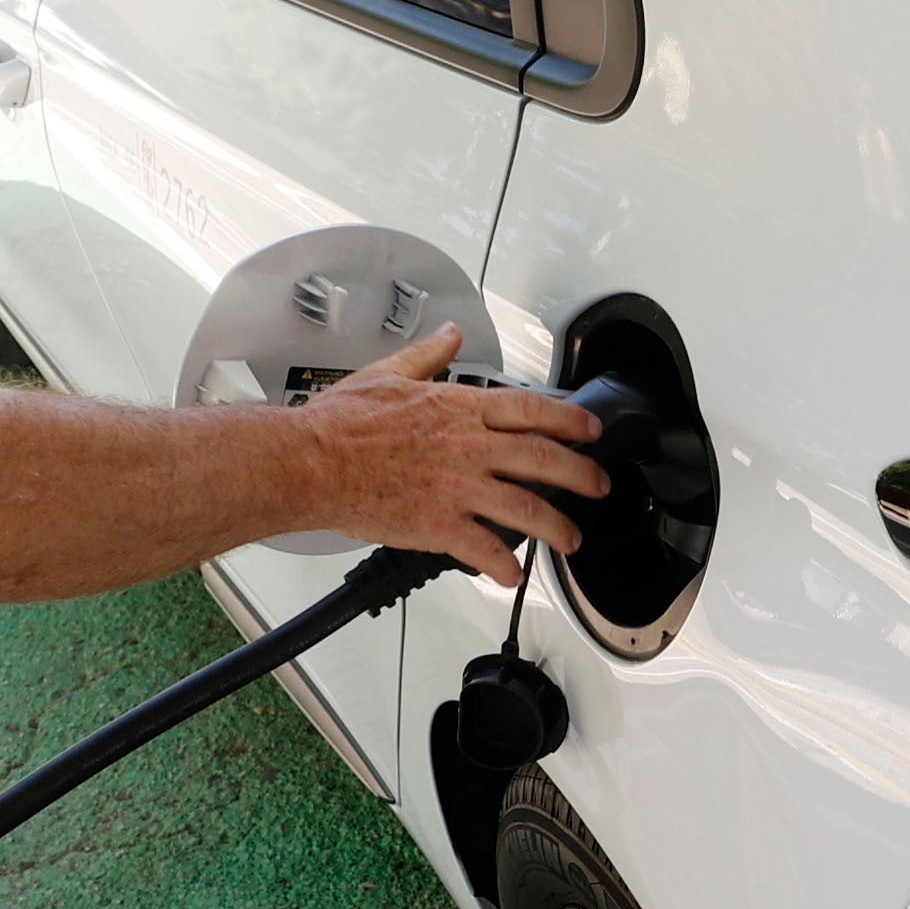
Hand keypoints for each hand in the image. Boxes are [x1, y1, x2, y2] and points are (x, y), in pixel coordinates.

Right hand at [299, 326, 607, 583]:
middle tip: (599, 487)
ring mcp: (457, 488)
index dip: (571, 420)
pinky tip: (512, 575)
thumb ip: (428, 354)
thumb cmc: (342, 423)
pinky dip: (505, 567)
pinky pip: (485, 551)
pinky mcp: (439, 526)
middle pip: (544, 460)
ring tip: (571, 539)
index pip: (532, 410)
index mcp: (460, 409)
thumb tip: (450, 333)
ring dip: (557, 527)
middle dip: (582, 476)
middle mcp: (468, 448)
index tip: (591, 430)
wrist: (310, 463)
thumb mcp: (390, 373)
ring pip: (527, 509)